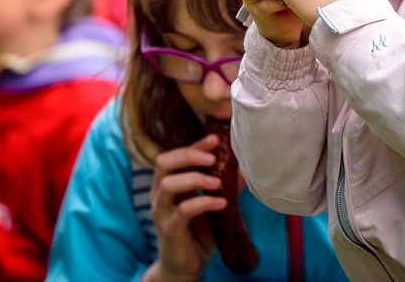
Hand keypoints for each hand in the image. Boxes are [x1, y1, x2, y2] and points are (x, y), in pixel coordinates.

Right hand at [148, 134, 226, 281]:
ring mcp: (161, 212)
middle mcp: (159, 195)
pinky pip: (182, 211)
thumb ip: (225, 187)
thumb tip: (244, 167)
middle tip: (213, 159)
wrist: (185, 265)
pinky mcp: (169, 230)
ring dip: (195, 178)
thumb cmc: (198, 232)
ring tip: (217, 183)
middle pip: (164, 163)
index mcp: (167, 184)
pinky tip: (221, 203)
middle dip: (189, 155)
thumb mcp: (213, 205)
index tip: (216, 139)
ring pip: (168, 184)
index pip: (174, 156)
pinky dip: (203, 202)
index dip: (194, 146)